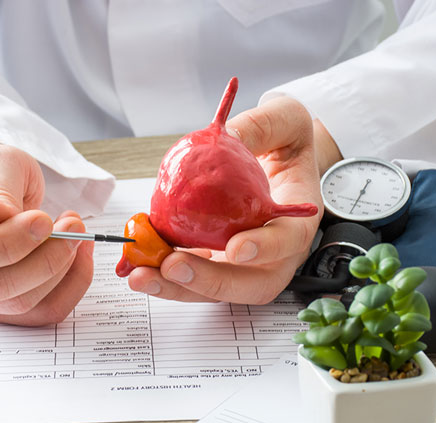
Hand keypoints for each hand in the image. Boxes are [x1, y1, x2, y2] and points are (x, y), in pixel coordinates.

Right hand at [0, 142, 93, 324]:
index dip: (6, 243)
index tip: (43, 219)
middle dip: (44, 261)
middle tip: (73, 226)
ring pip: (20, 304)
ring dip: (61, 271)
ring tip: (76, 231)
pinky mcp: (2, 305)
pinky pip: (41, 312)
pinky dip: (70, 286)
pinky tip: (79, 254)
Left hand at [128, 97, 336, 303]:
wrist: (279, 160)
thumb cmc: (287, 142)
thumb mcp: (283, 120)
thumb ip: (259, 127)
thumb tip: (226, 137)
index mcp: (298, 219)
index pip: (288, 241)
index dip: (265, 249)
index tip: (236, 249)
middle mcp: (274, 253)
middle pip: (249, 284)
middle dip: (208, 282)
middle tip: (172, 266)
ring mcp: (245, 264)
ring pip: (216, 289)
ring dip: (176, 287)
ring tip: (140, 275)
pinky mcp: (217, 262)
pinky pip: (192, 274)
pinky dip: (164, 271)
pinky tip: (138, 259)